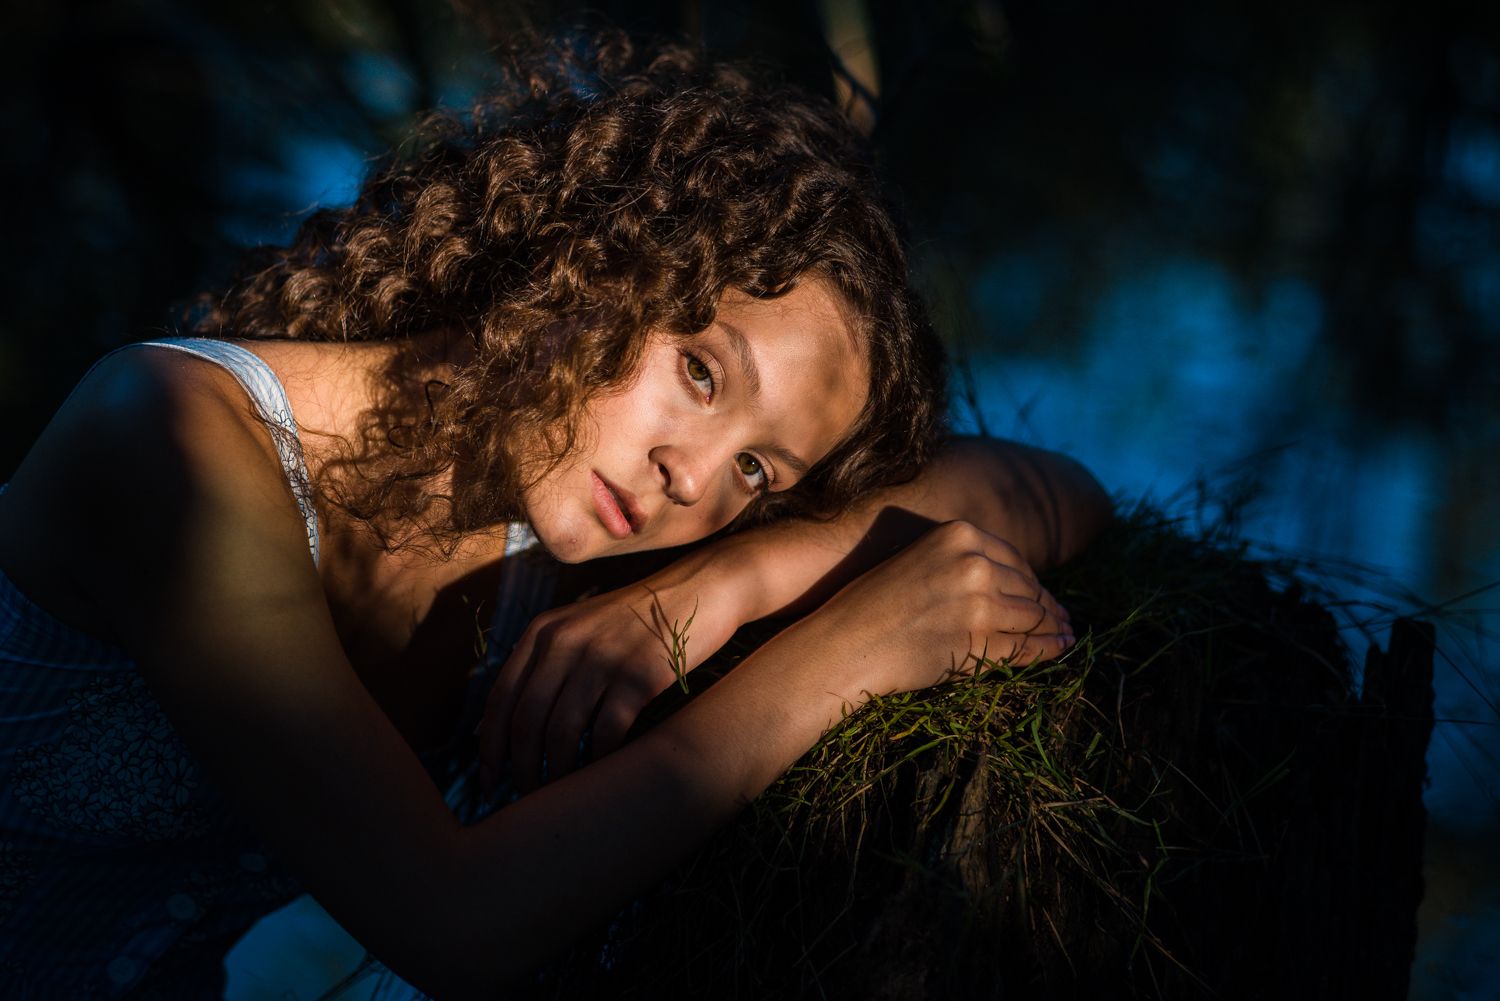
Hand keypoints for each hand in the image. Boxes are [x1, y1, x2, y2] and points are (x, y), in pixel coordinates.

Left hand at [477, 572, 743, 792]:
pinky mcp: (641, 673)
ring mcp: (604, 656)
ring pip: (562, 731)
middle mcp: (567, 640)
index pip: (500, 697)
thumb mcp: (581, 628)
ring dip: (556, 772)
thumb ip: (544, 665)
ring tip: (559, 794)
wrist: (702, 589)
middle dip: (520, 767)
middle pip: (526, 719)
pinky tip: (600, 774)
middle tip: (525, 797)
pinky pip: (607, 731)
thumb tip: (502, 728)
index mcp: (544, 631)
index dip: (490, 747)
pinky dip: (599, 760)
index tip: (488, 782)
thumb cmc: (639, 619)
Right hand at [806, 519, 1073, 698]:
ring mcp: (979, 602)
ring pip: (1032, 616)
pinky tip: (1060, 649)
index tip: (1042, 594)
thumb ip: (961, 560)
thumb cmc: (874, 605)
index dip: (1032, 581)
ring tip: (1067, 634)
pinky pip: (1026, 646)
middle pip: (1027, 586)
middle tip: (1064, 618)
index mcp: (958, 534)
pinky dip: (1048, 649)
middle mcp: (973, 562)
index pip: (1013, 558)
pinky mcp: (979, 641)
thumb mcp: (918, 560)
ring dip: (1054, 628)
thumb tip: (1008, 579)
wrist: (846, 642)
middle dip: (1047, 605)